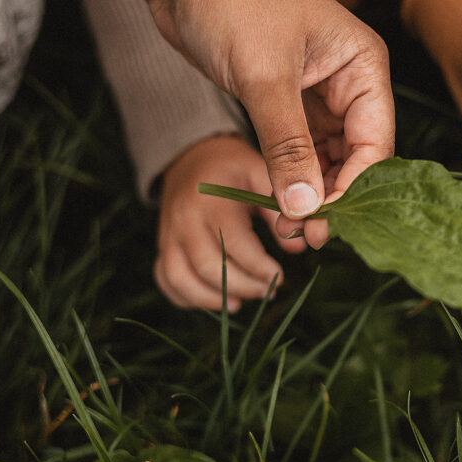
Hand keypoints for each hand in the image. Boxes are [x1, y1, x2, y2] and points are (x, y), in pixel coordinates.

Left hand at [145, 0, 393, 247]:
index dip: (354, 188)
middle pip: (356, 155)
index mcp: (363, 65)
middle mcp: (348, 80)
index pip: (376, 142)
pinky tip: (279, 206)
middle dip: (331, 197)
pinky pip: (298, 149)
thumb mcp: (264, 78)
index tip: (324, 224)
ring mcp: (316, 91)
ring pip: (326, 157)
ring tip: (290, 231)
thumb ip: (288, 147)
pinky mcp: (284, 99)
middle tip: (305, 238)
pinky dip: (289, 178)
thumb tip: (306, 209)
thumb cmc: (233, 1)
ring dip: (310, 194)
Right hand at [155, 135, 305, 311]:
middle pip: (207, 265)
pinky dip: (187, 297)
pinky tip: (215, 299)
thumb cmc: (235, 171)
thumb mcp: (260, 177)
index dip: (259, 265)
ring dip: (212, 298)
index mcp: (211, 199)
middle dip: (241, 285)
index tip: (280, 276)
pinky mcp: (163, 246)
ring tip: (241, 303)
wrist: (194, 159)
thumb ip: (277, 211)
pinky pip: (166, 279)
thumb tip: (298, 247)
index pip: (233, 241)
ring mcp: (168, 234)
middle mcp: (184, 218)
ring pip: (181, 278)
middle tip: (267, 291)